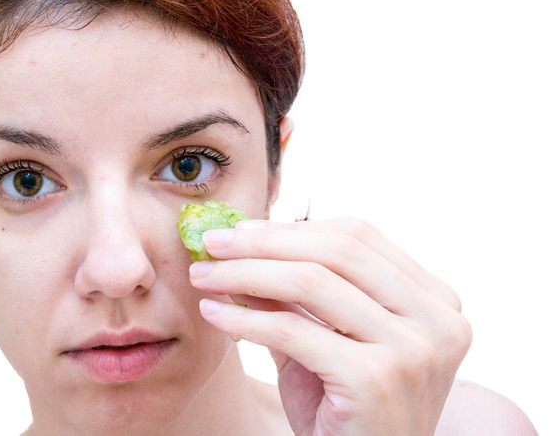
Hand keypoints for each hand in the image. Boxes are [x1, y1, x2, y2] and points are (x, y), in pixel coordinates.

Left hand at [190, 218, 471, 435]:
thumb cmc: (345, 413)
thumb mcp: (320, 342)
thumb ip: (292, 296)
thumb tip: (240, 246)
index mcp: (434, 301)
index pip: (358, 236)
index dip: (293, 227)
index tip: (240, 230)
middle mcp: (437, 320)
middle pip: (337, 251)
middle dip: (264, 242)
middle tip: (212, 243)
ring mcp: (413, 350)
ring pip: (312, 282)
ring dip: (245, 273)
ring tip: (203, 276)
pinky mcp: (378, 380)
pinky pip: (293, 331)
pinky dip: (244, 319)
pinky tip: (213, 315)